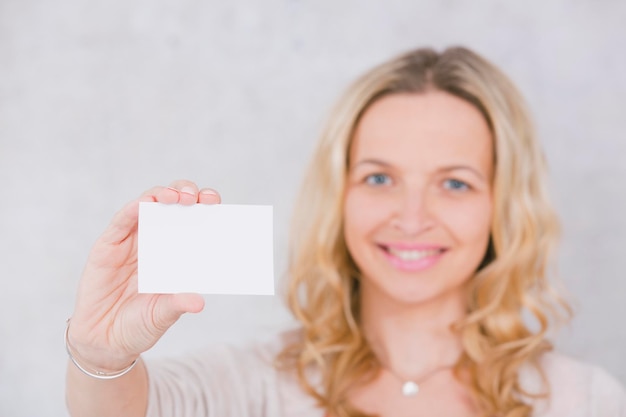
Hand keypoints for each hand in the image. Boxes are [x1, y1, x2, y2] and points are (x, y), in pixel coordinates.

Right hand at [67, 180, 219, 371]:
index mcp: (176, 253)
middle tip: (195, 197)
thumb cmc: (139, 324)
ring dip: (161, 195)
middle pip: (173, 204)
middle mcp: (156, 240)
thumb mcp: (163, 315)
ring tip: (173, 197)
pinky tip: (143, 204)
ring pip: (148, 205)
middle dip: (187, 194)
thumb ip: (178, 304)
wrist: (104, 341)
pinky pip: (121, 221)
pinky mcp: (108, 245)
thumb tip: (199, 302)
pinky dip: (132, 209)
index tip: (216, 204)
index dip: (205, 208)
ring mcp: (132, 241)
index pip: (195, 221)